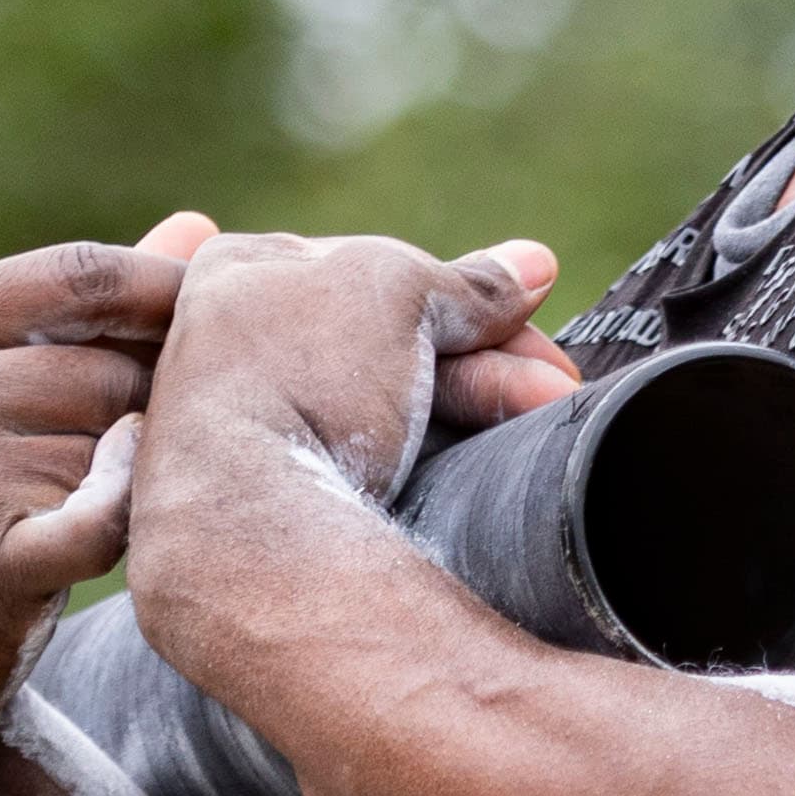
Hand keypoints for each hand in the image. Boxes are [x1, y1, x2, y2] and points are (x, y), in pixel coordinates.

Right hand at [0, 218, 215, 783]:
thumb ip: (81, 311)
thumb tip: (199, 228)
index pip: (85, 273)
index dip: (170, 301)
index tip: (213, 343)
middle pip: (111, 366)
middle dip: (151, 410)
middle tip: (154, 457)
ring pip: (115, 444)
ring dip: (137, 478)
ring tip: (109, 508)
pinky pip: (104, 522)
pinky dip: (128, 526)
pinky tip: (117, 537)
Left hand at [141, 229, 572, 503]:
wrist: (241, 531)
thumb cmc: (297, 379)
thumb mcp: (391, 289)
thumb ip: (465, 280)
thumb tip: (534, 264)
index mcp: (238, 270)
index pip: (378, 274)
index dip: (464, 297)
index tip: (527, 320)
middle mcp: (237, 347)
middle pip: (391, 344)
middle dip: (485, 365)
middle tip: (558, 388)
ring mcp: (255, 431)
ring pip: (394, 409)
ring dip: (479, 410)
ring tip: (547, 418)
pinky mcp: (281, 504)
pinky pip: (380, 467)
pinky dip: (440, 460)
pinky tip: (492, 464)